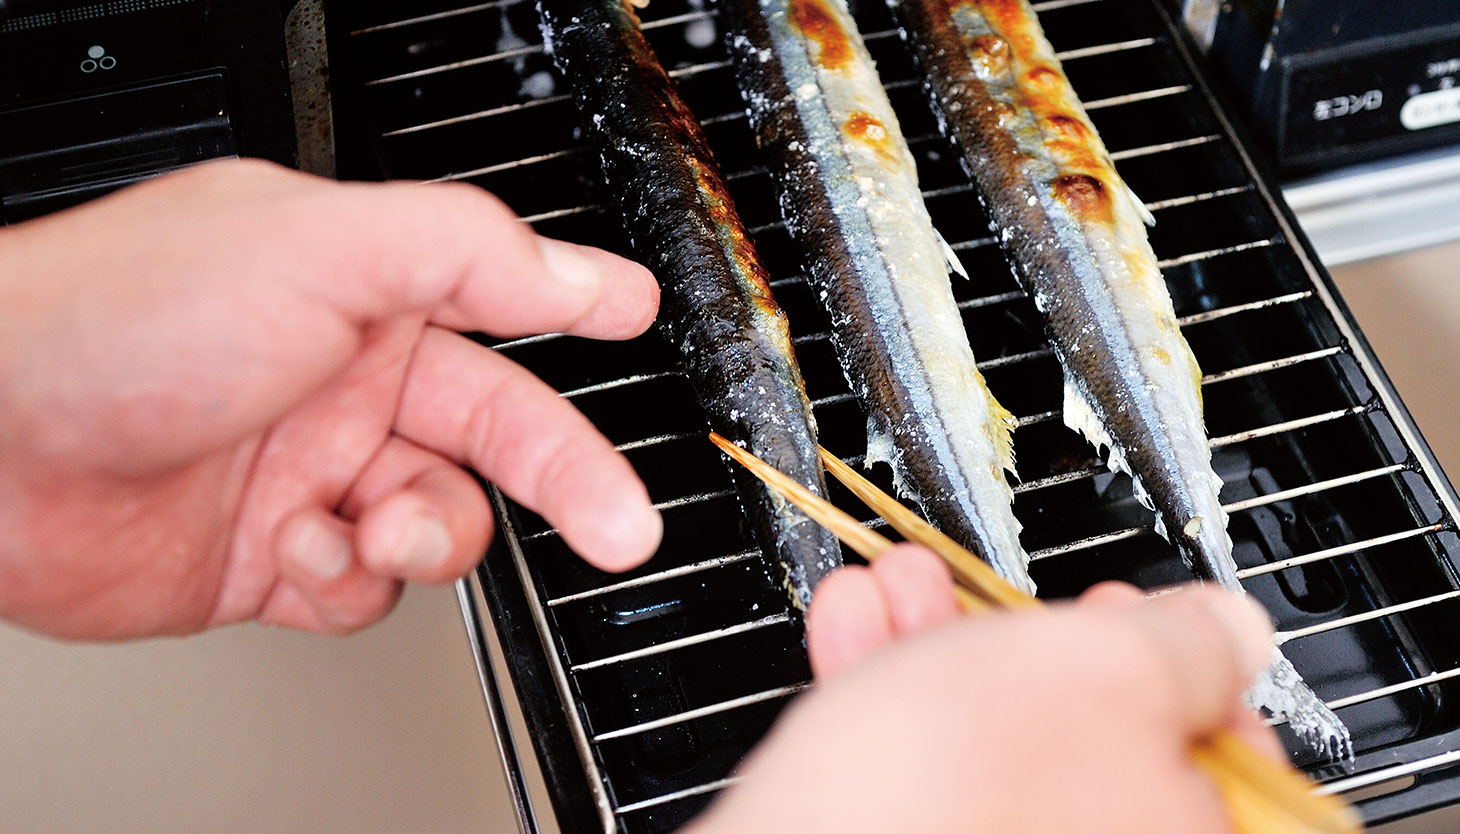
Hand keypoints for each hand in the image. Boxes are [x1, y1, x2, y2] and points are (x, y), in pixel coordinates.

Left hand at [0, 159, 662, 638]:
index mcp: (363, 293)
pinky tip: (296, 550)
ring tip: (374, 526)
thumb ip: (460, 252)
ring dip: (422, 536)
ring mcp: (312, 472)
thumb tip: (572, 269)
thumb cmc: (114, 320)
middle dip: (567, 480)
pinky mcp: (276, 558)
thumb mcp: (309, 249)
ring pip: (438, 524)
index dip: (573, 307)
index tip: (632, 316)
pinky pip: (364, 589)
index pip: (497, 299)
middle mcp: (345, 381)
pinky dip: (345, 582)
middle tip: (619, 523)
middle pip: (498, 435)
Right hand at [692, 546, 1280, 833]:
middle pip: (1096, 751)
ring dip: (945, 652)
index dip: (1187, 671)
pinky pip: (923, 781)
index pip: (1233, 764)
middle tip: (1009, 597)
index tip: (1143, 623)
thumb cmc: (952, 792)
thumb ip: (1187, 643)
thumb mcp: (1099, 670)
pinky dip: (891, 702)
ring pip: (993, 757)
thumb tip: (1230, 631)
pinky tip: (859, 632)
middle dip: (1033, 643)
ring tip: (904, 585)